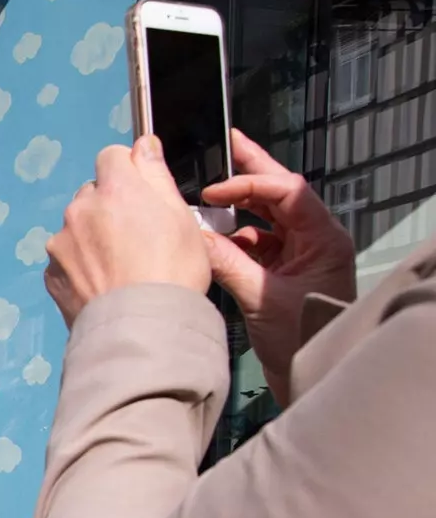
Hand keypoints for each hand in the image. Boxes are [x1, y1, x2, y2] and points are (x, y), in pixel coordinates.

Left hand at [45, 136, 210, 327]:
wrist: (141, 329)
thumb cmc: (172, 273)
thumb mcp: (180, 217)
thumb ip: (156, 175)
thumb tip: (145, 146)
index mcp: (115, 189)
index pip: (112, 156)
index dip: (127, 171)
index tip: (140, 191)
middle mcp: (81, 209)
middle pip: (92, 193)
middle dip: (108, 207)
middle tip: (134, 238)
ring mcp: (61, 244)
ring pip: (76, 228)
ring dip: (91, 238)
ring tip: (118, 267)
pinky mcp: (51, 274)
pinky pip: (65, 260)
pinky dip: (79, 267)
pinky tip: (102, 285)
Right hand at [201, 129, 355, 405]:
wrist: (313, 375)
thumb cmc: (304, 340)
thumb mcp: (261, 299)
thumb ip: (227, 263)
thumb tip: (194, 237)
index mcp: (322, 238)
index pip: (286, 191)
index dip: (249, 183)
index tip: (213, 191)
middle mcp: (313, 240)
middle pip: (280, 194)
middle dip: (251, 171)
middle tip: (229, 143)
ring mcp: (298, 256)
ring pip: (265, 219)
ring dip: (237, 210)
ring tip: (206, 198)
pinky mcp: (282, 274)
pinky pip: (255, 246)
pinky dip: (232, 242)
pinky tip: (211, 242)